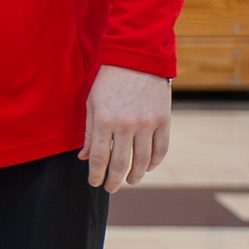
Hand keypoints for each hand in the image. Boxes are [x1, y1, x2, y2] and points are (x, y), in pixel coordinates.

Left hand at [80, 64, 170, 191]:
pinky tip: (148, 167)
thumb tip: (84, 158)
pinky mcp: (164, 120)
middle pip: (121, 163)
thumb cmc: (108, 80)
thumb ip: (90, 133)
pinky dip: (155, 161)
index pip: (99, 158)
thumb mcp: (92, 104)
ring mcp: (147, 123)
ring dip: (136, 175)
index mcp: (104, 121)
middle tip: (111, 189)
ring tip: (130, 181)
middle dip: (114, 180)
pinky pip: (161, 148)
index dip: (96, 175)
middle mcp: (126, 125)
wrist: (137, 58)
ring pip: (143, 160)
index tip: (95, 183)